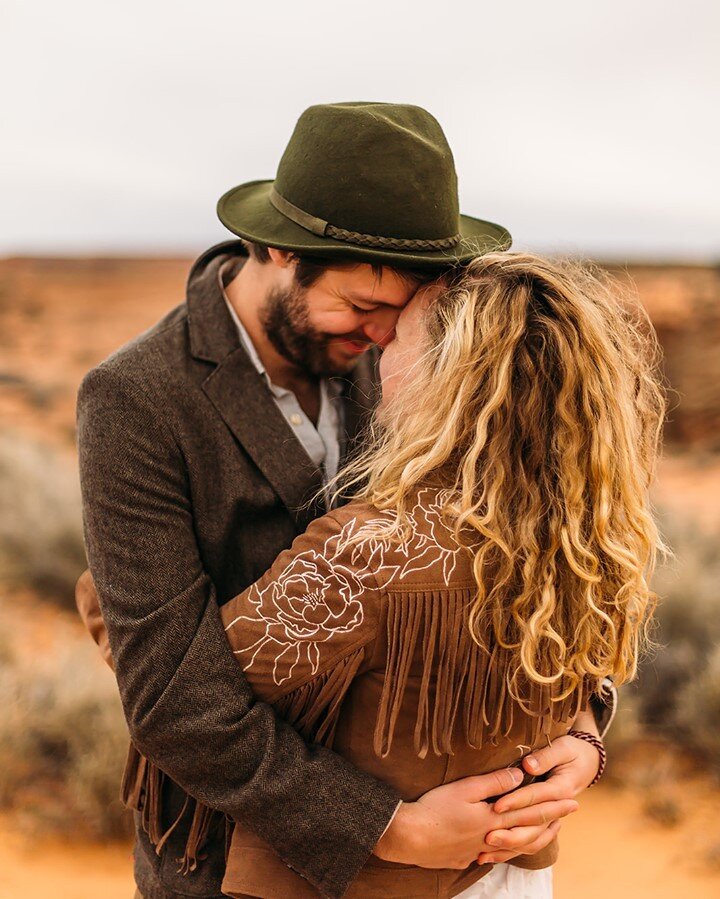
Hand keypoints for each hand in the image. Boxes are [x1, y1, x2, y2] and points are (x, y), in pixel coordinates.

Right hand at [374, 767, 577, 869]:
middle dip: (551, 820)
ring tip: (547, 831)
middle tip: (570, 813)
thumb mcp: (465, 788)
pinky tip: (507, 848)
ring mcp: (478, 851)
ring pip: (514, 847)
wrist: (408, 837)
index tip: (573, 801)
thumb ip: (494, 782)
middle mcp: (491, 838)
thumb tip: (520, 775)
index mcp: (494, 819)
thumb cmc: (434, 808)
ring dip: (534, 837)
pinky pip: (493, 856)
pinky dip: (507, 851)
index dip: (553, 806)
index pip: (531, 812)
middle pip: (528, 831)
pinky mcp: (464, 858)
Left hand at [480, 730, 599, 863]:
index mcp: (560, 789)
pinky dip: (512, 850)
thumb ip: (545, 757)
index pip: (535, 798)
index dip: (516, 802)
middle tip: (487, 837)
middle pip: (533, 826)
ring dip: (509, 848)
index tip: (497, 806)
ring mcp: (551, 819)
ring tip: (485, 853)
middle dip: (510, 833)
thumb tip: (528, 765)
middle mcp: (556, 809)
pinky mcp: (544, 823)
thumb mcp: (562, 747)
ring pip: (532, 840)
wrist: (586, 762)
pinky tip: (492, 857)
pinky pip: (530, 842)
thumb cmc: (572, 751)